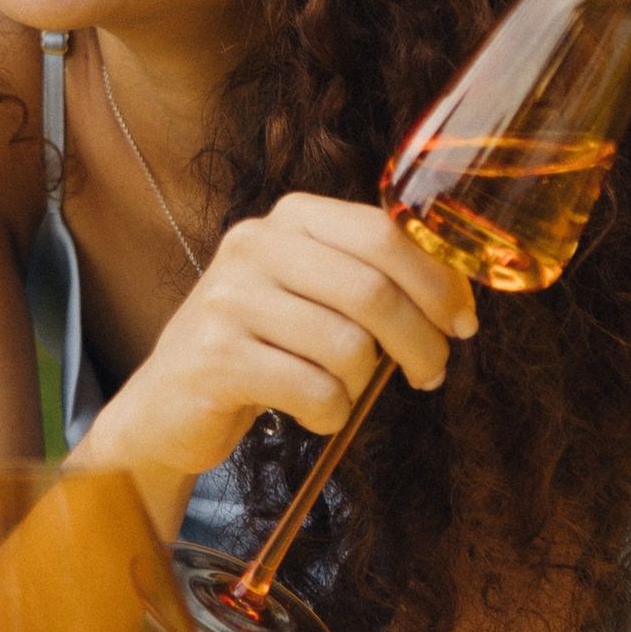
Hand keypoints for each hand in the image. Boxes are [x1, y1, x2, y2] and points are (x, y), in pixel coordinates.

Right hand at [98, 191, 477, 481]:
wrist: (166, 406)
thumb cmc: (261, 348)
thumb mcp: (311, 294)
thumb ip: (371, 278)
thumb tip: (460, 299)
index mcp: (289, 217)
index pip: (383, 233)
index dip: (436, 281)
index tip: (463, 322)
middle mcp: (254, 245)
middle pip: (373, 291)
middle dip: (420, 341)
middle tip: (432, 372)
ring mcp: (229, 299)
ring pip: (348, 347)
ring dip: (365, 385)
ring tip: (346, 393)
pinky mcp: (216, 358)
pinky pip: (314, 392)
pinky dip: (331, 414)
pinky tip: (314, 413)